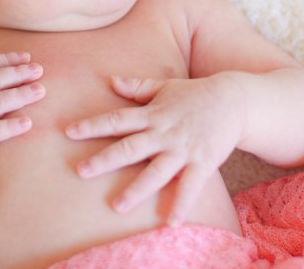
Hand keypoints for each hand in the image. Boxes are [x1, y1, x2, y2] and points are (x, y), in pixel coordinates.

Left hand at [64, 75, 241, 224]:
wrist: (235, 100)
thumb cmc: (196, 94)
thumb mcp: (165, 85)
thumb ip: (137, 86)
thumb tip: (110, 81)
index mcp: (152, 114)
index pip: (116, 120)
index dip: (92, 125)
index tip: (68, 132)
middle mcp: (164, 132)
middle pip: (130, 147)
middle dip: (105, 159)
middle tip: (80, 171)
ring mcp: (183, 149)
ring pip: (156, 171)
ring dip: (136, 189)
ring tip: (117, 206)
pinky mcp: (203, 162)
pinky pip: (190, 186)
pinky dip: (180, 204)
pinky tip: (169, 222)